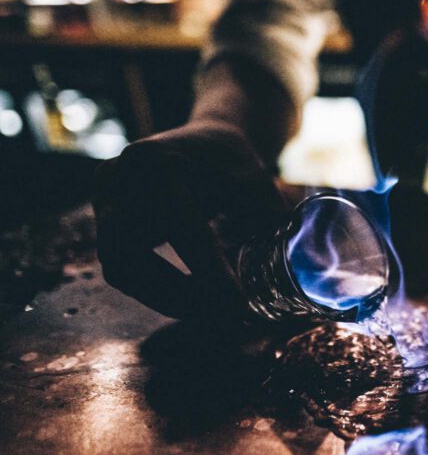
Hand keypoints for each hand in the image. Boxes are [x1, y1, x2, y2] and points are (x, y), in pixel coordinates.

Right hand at [93, 121, 285, 320]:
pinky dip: (153, 290)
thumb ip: (273, 221)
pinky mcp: (104, 219)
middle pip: (132, 251)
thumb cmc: (235, 164)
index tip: (236, 303)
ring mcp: (104, 197)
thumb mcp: (259, 184)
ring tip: (208, 311)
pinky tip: (190, 300)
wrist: (206, 141)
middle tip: (222, 313)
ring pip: (119, 266)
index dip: (209, 270)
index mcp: (156, 161)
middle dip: (176, 291)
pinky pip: (120, 266)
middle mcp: (118, 176)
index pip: (180, 226)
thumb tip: (297, 266)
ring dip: (162, 296)